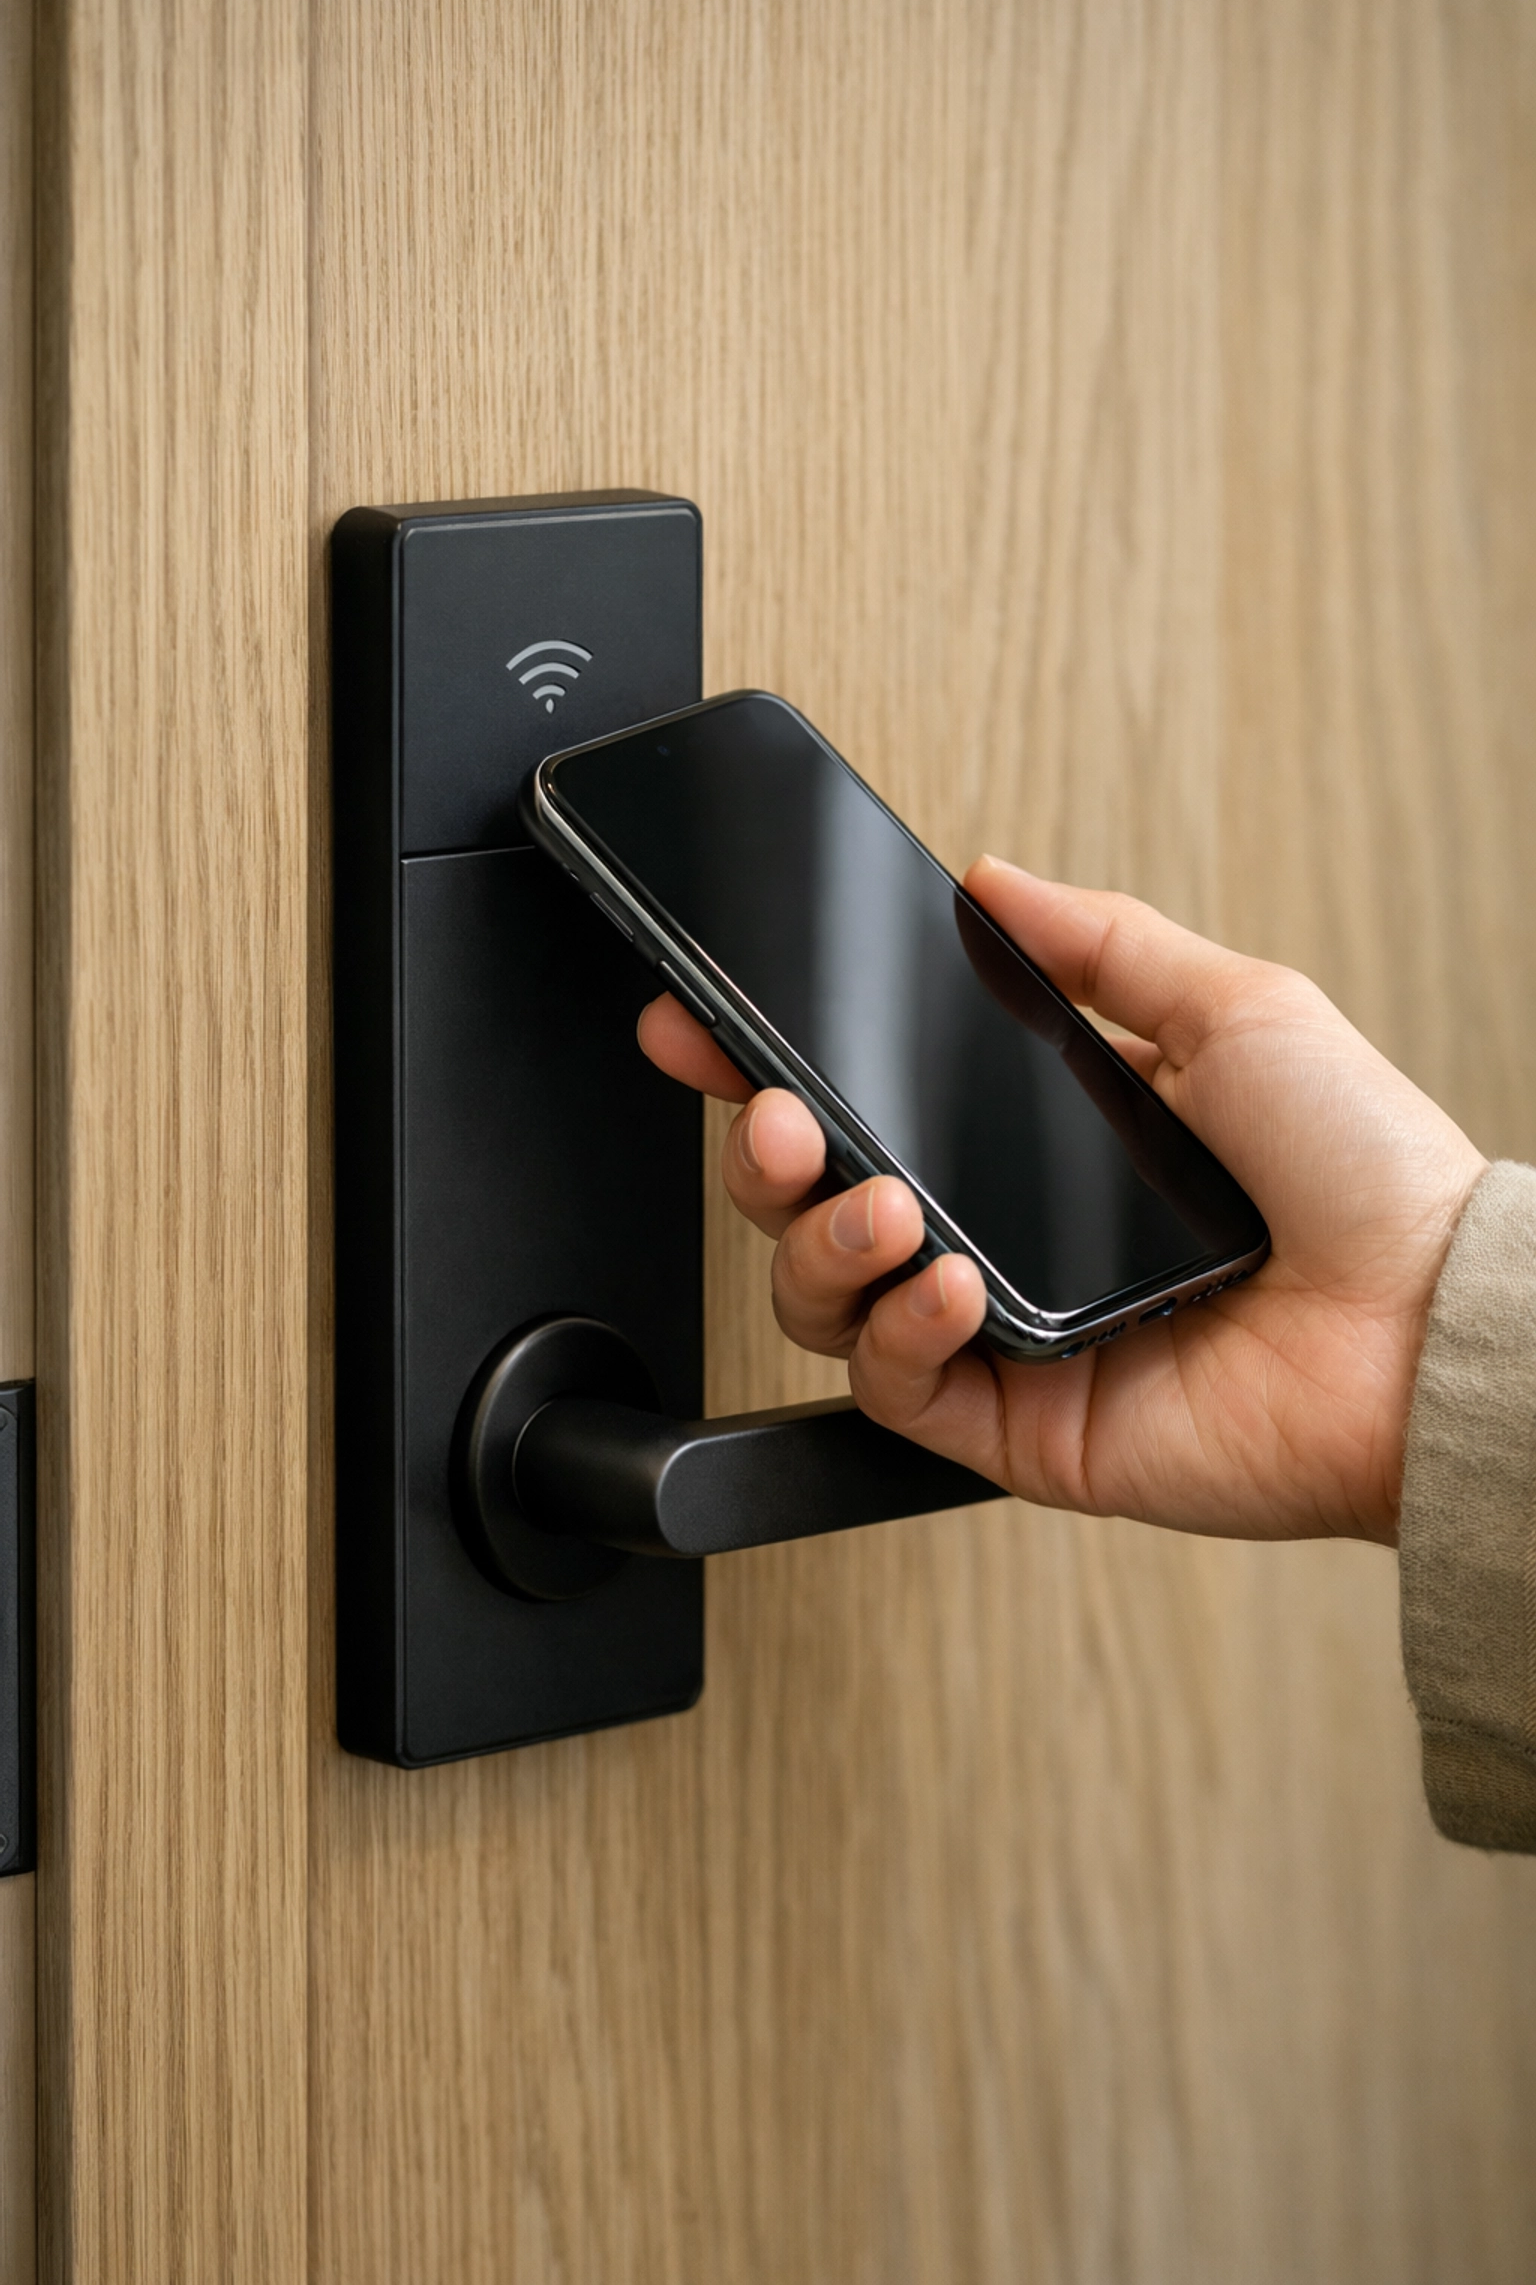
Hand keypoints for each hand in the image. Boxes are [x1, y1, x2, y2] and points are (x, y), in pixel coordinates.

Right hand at [638, 858, 1485, 1544]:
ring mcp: (1004, 1337)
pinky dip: (899, 1328)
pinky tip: (951, 1280)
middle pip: (817, 1206)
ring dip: (820, 1242)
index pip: (869, 1104)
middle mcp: (1005, 1238)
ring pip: (829, 1302)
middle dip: (762, 1155)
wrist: (1427, 1318)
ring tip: (882, 1201)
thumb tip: (993, 881)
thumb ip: (1101, 942)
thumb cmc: (1363, 1172)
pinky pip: (896, 1388)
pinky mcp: (1016, 1426)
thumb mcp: (1233, 1007)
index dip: (771, 1068)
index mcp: (1040, 1145)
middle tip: (771, 1114)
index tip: (705, 1026)